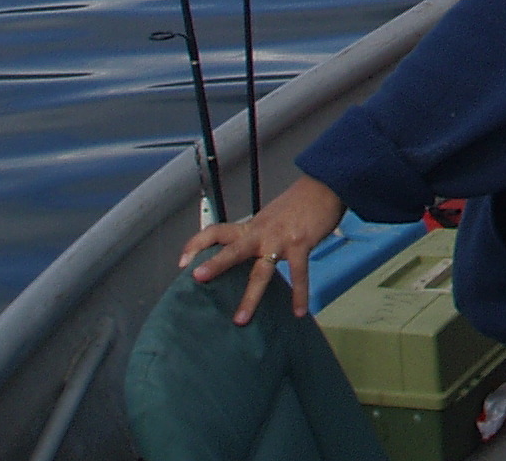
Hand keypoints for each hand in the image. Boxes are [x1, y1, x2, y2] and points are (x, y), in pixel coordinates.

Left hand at [178, 175, 345, 323]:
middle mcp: (261, 233)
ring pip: (261, 271)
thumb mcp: (270, 217)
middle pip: (233, 249)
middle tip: (197, 278)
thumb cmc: (297, 204)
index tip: (182, 262)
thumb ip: (257, 235)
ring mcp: (280, 240)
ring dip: (251, 297)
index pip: (216, 231)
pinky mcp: (301, 245)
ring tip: (241, 319)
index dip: (197, 244)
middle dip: (216, 264)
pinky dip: (299, 294)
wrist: (323, 187)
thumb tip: (246, 254)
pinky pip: (299, 274)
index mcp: (251, 227)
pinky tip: (300, 311)